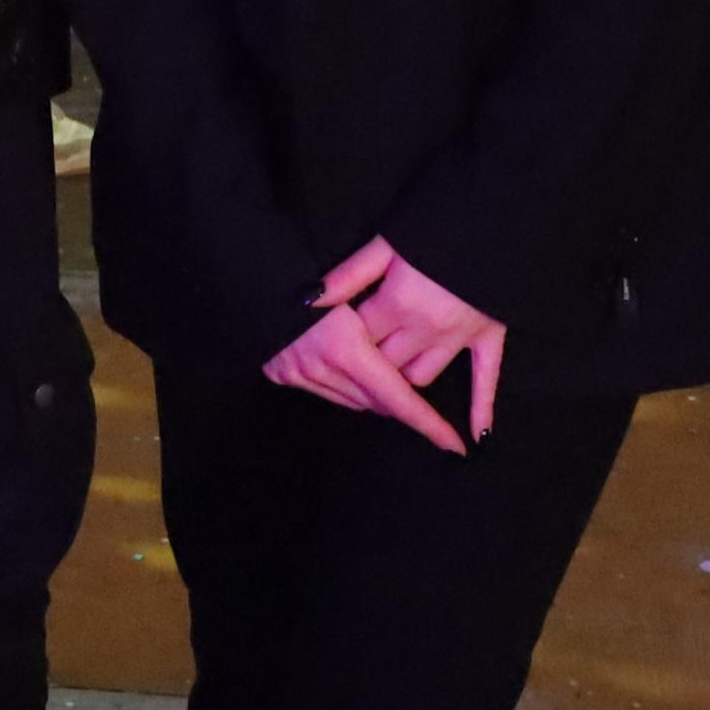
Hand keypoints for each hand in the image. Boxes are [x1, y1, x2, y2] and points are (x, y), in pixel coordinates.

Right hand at [269, 241, 466, 453]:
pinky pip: (325, 391)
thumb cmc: (312, 265)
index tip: (455, 445)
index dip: (429, 423)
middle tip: (420, 397)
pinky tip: (351, 373)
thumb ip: (384, 323)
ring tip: (386, 379)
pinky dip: (345, 388)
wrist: (253, 270)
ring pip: (351, 401)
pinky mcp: (280, 373)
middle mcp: (321, 368)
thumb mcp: (360, 284)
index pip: (398, 398)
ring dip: (372, 396)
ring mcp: (297, 373)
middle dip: (400, 402)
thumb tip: (412, 359)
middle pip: (375, 403)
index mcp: (345, 348)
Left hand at [332, 234, 507, 442]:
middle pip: (385, 365)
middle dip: (368, 363)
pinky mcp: (489, 336)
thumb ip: (349, 275)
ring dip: (403, 374)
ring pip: (420, 376)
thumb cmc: (433, 225)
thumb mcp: (385, 243)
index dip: (341, 339)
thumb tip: (310, 300)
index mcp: (396, 305)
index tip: (329, 338)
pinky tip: (476, 436)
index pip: (357, 338)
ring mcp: (458, 337)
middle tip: (355, 357)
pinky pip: (485, 379)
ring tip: (391, 372)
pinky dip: (481, 408)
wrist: (492, 216)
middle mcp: (425, 330)